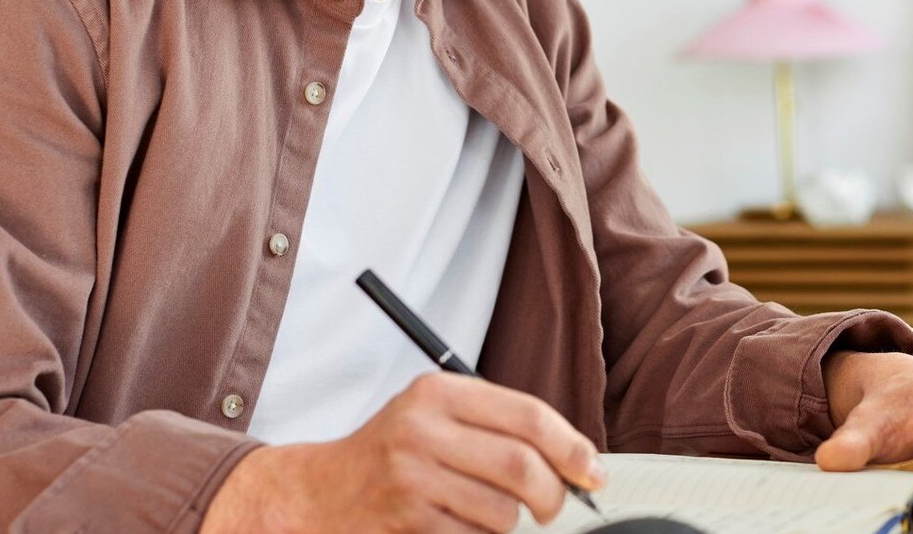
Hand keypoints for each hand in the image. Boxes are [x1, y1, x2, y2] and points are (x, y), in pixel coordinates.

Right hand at [203, 372, 605, 533]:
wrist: (320, 491)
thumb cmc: (394, 452)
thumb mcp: (438, 416)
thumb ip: (499, 426)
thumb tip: (576, 459)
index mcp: (438, 392)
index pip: (528, 416)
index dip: (572, 447)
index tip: (592, 472)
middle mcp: (421, 428)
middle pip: (522, 466)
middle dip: (553, 495)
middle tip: (554, 506)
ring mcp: (410, 476)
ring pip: (502, 511)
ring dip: (511, 523)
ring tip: (490, 513)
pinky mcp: (405, 519)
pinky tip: (460, 526)